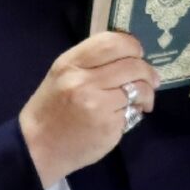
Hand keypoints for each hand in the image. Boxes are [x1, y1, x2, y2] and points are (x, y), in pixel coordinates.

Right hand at [19, 31, 158, 187]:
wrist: (37, 147)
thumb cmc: (52, 108)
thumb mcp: (62, 75)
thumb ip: (91, 62)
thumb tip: (129, 55)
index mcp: (70, 64)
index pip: (112, 42)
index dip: (132, 45)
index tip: (138, 54)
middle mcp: (84, 81)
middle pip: (133, 65)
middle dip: (148, 71)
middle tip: (152, 79)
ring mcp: (98, 105)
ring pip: (139, 89)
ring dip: (147, 94)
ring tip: (143, 100)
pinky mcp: (108, 127)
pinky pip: (133, 112)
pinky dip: (135, 112)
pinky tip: (124, 116)